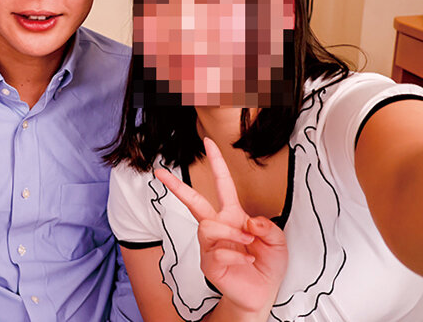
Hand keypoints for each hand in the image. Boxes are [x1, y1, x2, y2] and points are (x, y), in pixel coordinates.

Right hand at [154, 137, 287, 315]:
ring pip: (209, 226)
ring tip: (249, 246)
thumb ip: (268, 226)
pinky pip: (218, 250)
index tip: (208, 142)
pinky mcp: (208, 261)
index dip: (217, 162)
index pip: (223, 184)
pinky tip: (245, 262)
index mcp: (233, 215)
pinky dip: (237, 254)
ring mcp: (209, 244)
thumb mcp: (278, 242)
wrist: (261, 295)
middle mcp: (217, 226)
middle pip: (193, 201)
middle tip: (159, 172)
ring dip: (233, 235)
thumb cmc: (266, 266)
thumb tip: (248, 221)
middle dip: (176, 186)